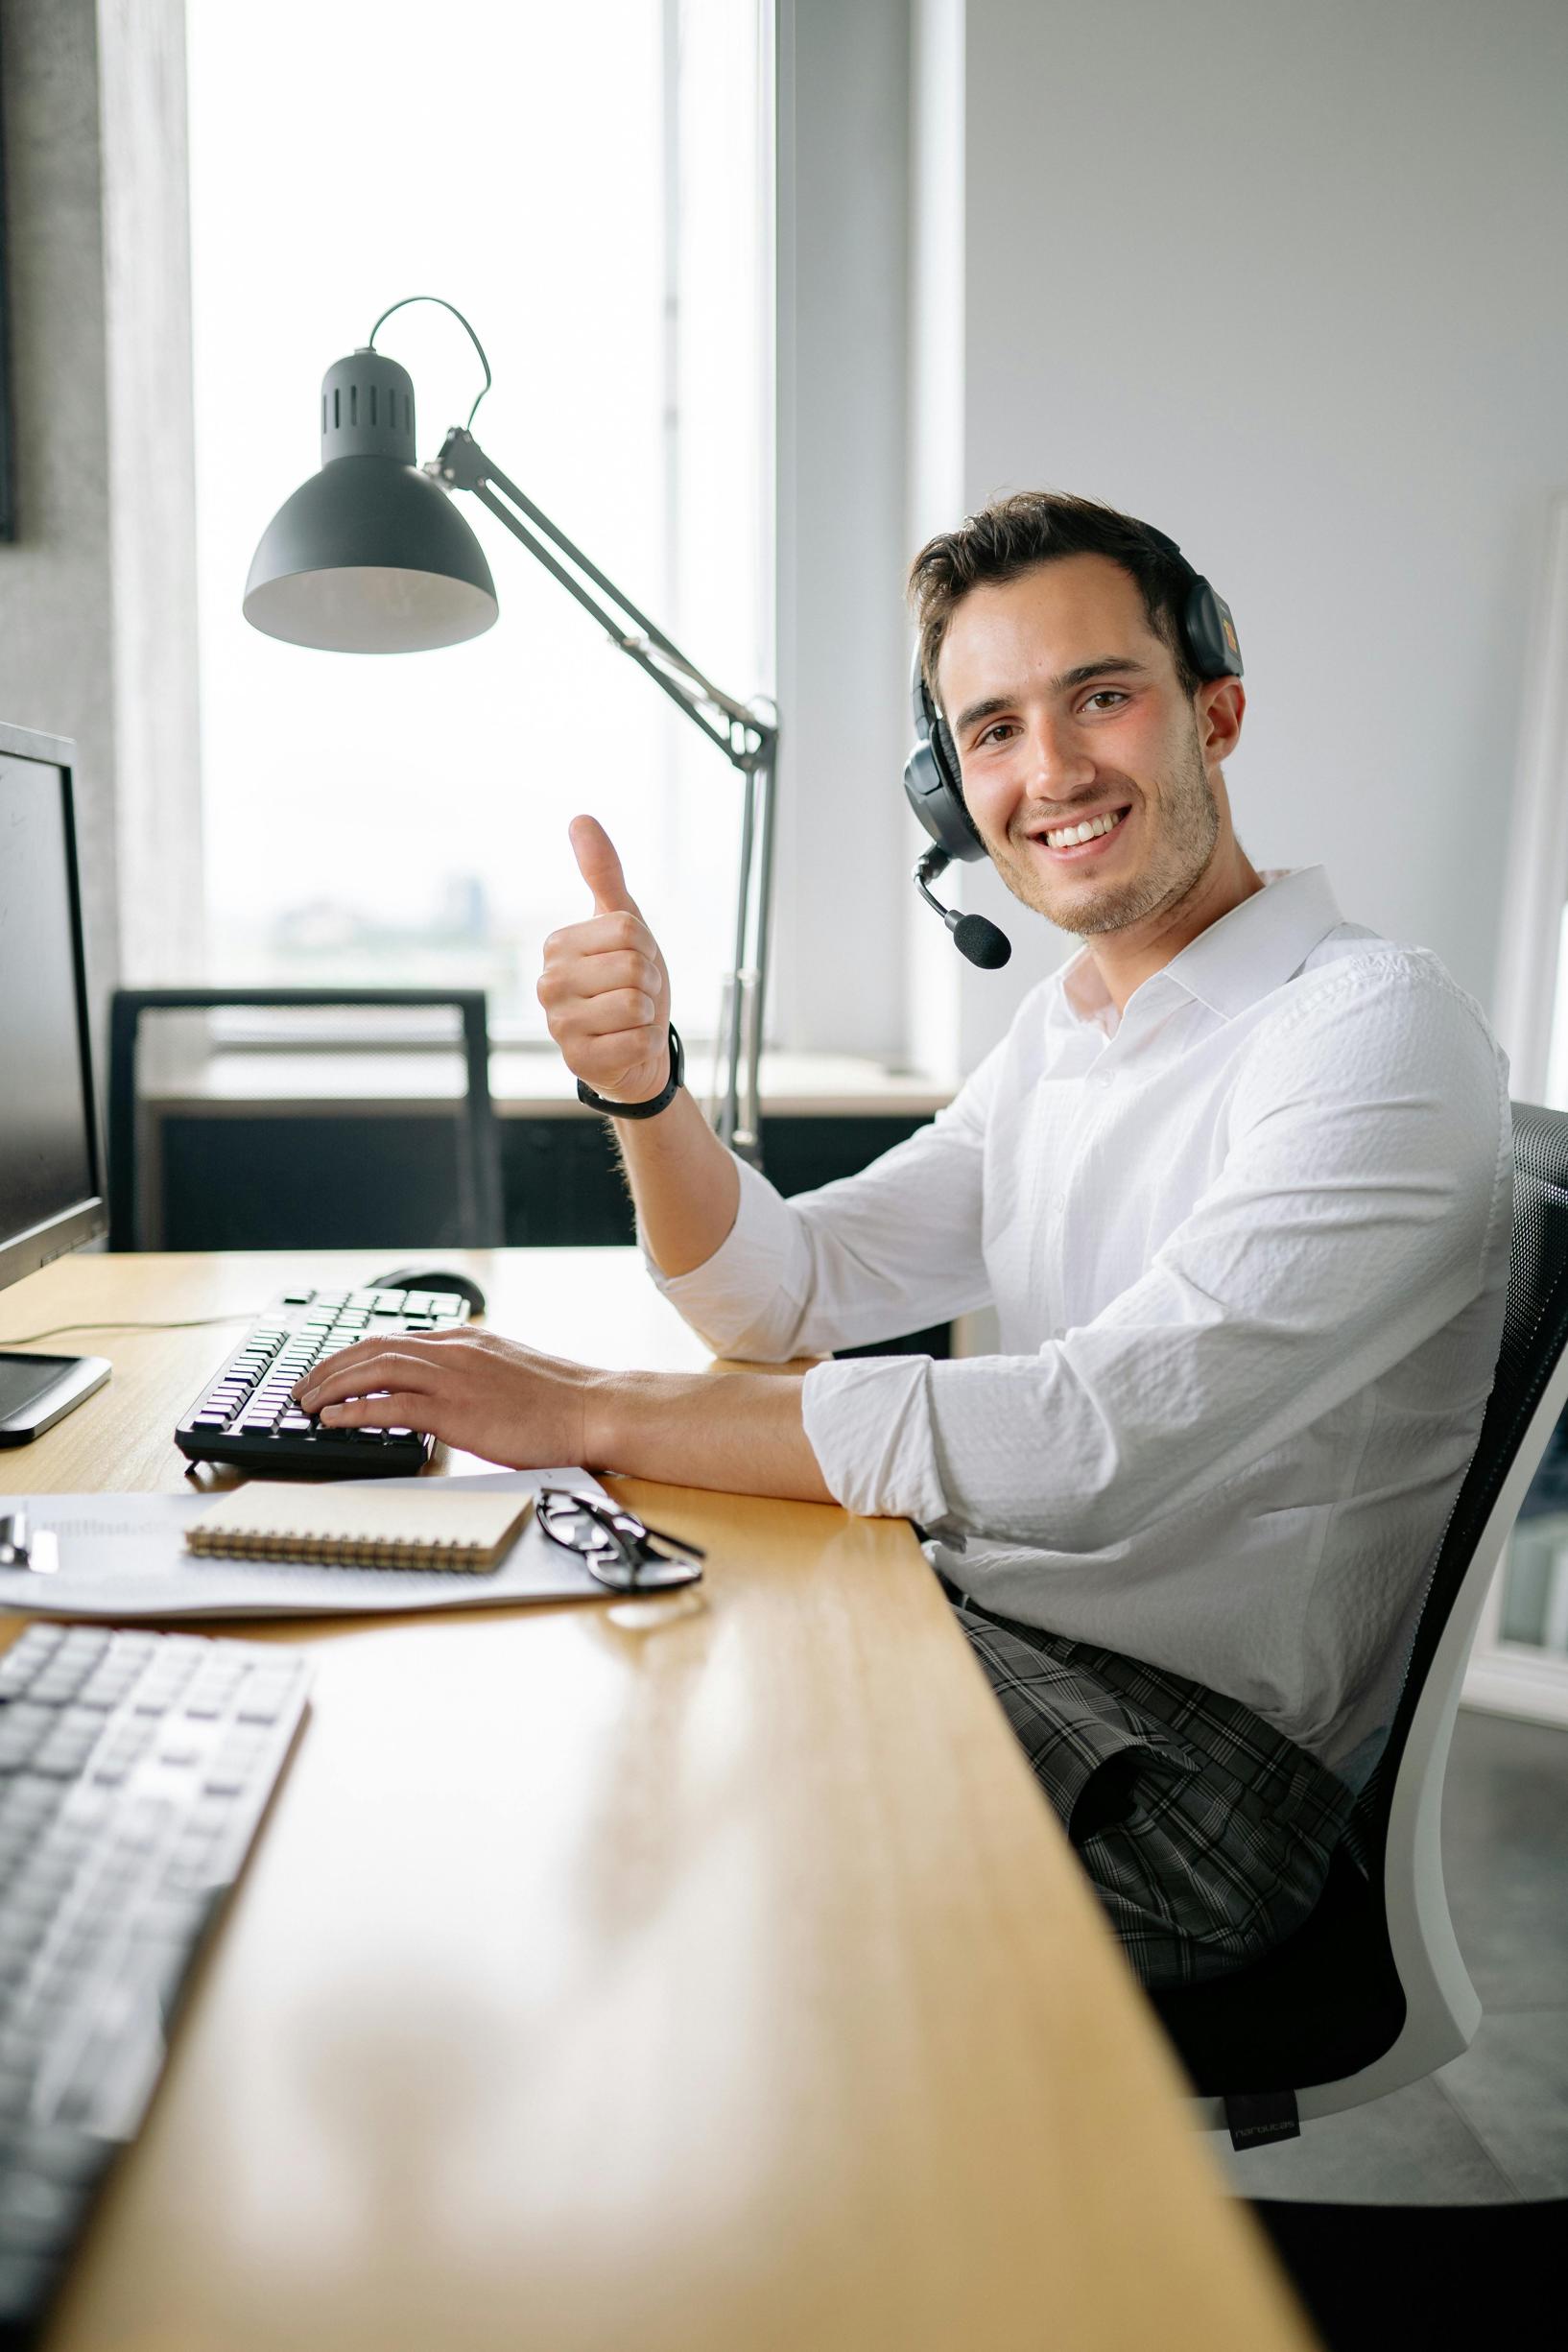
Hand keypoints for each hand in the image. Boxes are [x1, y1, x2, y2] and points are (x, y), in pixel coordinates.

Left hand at [294, 1328, 602, 1470]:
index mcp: (467, 1340)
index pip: (395, 1340)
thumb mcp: (509, 1372)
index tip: (330, 1370)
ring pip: (376, 1370)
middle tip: (303, 1387)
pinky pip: (393, 1406)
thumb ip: (474, 1374)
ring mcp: (455, 1378)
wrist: (594, 1409)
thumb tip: (446, 1392)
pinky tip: (335, 1419)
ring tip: (308, 1403)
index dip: (354, 1354)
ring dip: (334, 1385)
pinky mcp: (457, 1411)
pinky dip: (356, 1410)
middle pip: (375, 1348)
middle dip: (331, 1366)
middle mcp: (455, 1351)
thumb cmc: (560, 1402)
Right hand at [537, 816, 673, 1105]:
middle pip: (633, 966)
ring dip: (648, 1014)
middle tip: (635, 993)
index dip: (646, 948)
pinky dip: (645, 1043)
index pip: (628, 930)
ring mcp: (558, 1025)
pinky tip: (627, 1044)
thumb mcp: (623, 922)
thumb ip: (603, 872)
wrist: (637, 1045)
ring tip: (631, 1018)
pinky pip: (637, 1041)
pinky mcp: (577, 1062)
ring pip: (635, 1005)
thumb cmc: (629, 980)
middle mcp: (548, 983)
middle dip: (650, 981)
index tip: (634, 961)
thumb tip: (581, 819)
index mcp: (556, 945)